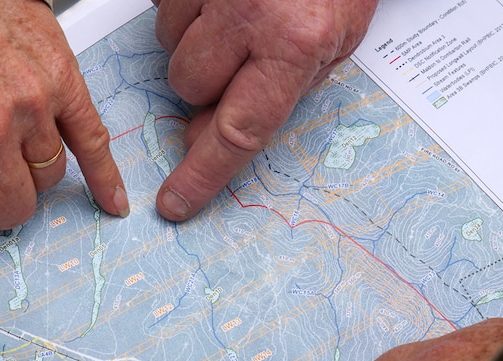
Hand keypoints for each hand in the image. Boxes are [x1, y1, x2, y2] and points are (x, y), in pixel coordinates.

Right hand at [152, 0, 378, 220]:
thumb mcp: (338, 40)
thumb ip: (279, 92)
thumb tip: (212, 135)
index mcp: (294, 44)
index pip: (237, 131)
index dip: (202, 173)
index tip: (177, 199)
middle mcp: (250, 13)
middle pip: (189, 85)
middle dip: (205, 83)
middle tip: (239, 59)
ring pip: (170, 45)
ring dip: (195, 42)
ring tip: (236, 16)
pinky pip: (164, 4)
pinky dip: (186, 8)